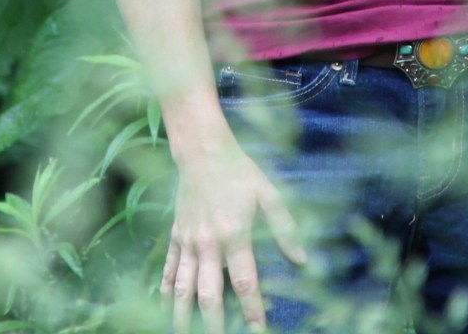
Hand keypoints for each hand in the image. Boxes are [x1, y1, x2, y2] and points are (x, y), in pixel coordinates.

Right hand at [163, 141, 307, 332]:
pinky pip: (169, 269)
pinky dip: (166, 291)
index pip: (244, 281)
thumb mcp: (269, 194)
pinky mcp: (175, 237)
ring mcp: (187, 242)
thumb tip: (302, 259)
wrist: (201, 152)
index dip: (252, 309)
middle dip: (213, 324)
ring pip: (182, 288)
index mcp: (234, 235)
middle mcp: (208, 244)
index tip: (258, 330)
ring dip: (183, 315)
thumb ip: (285, 228)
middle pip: (208, 294)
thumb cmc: (239, 172)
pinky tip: (165, 308)